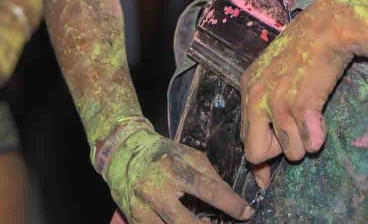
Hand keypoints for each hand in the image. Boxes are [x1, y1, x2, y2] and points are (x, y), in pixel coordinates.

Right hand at [103, 126, 252, 223]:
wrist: (121, 152)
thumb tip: (230, 197)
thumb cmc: (162, 153)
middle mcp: (156, 191)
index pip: (209, 190)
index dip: (231, 204)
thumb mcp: (188, 155)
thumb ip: (209, 175)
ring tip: (206, 223)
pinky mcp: (135, 220)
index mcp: (174, 169)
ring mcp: (143, 209)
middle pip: (188, 223)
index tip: (246, 212)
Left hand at [239, 0, 354, 167]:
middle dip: (278, 153)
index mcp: (248, 88)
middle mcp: (256, 96)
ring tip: (314, 119)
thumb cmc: (308, 49)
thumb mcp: (276, 72)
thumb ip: (268, 103)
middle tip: (297, 138)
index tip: (266, 179)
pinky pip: (308, 144)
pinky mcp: (300, 104)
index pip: (244, 138)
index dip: (259, 160)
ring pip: (288, 152)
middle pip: (255, 152)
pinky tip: (321, 121)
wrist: (329, 27)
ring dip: (304, 143)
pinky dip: (318, 138)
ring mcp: (277, 101)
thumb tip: (269, 140)